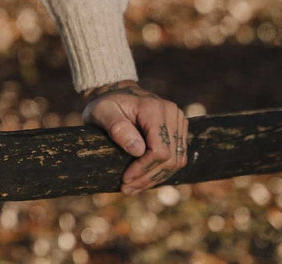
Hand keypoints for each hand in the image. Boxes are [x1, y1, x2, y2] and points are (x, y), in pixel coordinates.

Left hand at [82, 80, 188, 194]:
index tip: (125, 179)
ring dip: (155, 178)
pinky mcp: (179, 130)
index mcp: (154, 108)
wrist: (115, 92)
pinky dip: (161, 171)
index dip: (143, 169)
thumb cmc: (106, 104)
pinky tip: (144, 179)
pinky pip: (177, 157)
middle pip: (170, 158)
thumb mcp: (102, 112)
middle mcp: (172, 113)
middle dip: (148, 177)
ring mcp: (179, 122)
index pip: (159, 150)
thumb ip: (117, 127)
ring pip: (176, 161)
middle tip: (127, 189)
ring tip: (133, 187)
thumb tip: (138, 150)